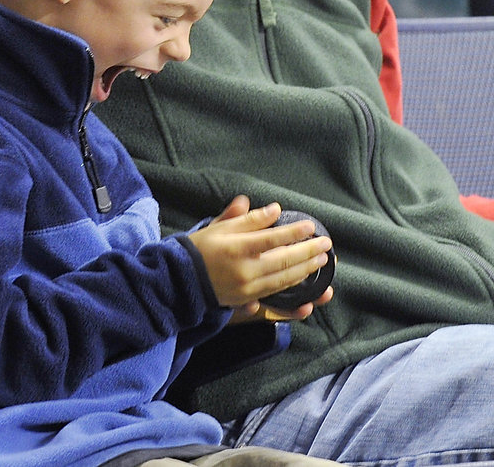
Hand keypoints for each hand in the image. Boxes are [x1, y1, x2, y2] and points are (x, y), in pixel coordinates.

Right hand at [188, 198, 333, 310]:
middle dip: (308, 251)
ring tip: (322, 259)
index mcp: (237, 248)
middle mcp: (246, 270)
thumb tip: (273, 209)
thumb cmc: (200, 248)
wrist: (182, 279)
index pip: (272, 238)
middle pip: (284, 260)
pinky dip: (294, 283)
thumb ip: (246, 218)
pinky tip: (305, 276)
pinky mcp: (249, 298)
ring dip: (306, 268)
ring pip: (285, 278)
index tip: (310, 226)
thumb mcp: (219, 226)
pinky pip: (277, 291)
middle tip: (326, 244)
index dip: (294, 232)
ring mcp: (249, 287)